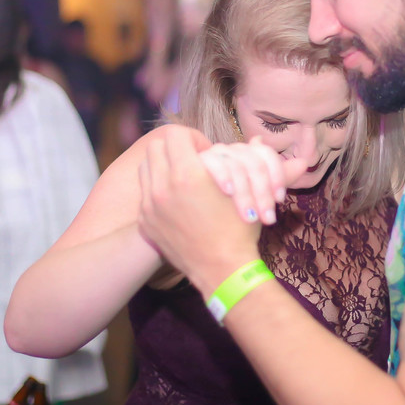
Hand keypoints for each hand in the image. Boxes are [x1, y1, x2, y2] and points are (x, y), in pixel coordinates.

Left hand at [138, 128, 264, 296]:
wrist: (222, 270)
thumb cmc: (239, 229)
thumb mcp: (247, 191)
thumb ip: (247, 161)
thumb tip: (259, 140)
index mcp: (186, 175)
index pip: (175, 135)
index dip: (192, 138)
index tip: (205, 151)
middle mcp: (162, 187)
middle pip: (156, 148)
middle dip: (174, 149)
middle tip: (193, 161)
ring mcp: (150, 206)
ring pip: (145, 168)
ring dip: (163, 166)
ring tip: (183, 177)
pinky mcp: (146, 222)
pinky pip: (144, 193)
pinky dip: (157, 188)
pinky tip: (176, 199)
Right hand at [199, 138, 304, 224]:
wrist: (204, 241)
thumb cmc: (233, 222)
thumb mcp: (257, 199)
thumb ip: (279, 178)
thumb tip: (303, 162)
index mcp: (245, 157)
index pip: (264, 152)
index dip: (275, 173)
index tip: (280, 199)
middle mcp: (228, 152)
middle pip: (251, 159)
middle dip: (262, 190)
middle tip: (268, 218)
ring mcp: (210, 156)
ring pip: (235, 162)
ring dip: (246, 191)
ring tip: (250, 216)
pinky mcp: (193, 163)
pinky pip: (212, 160)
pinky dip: (223, 174)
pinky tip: (228, 191)